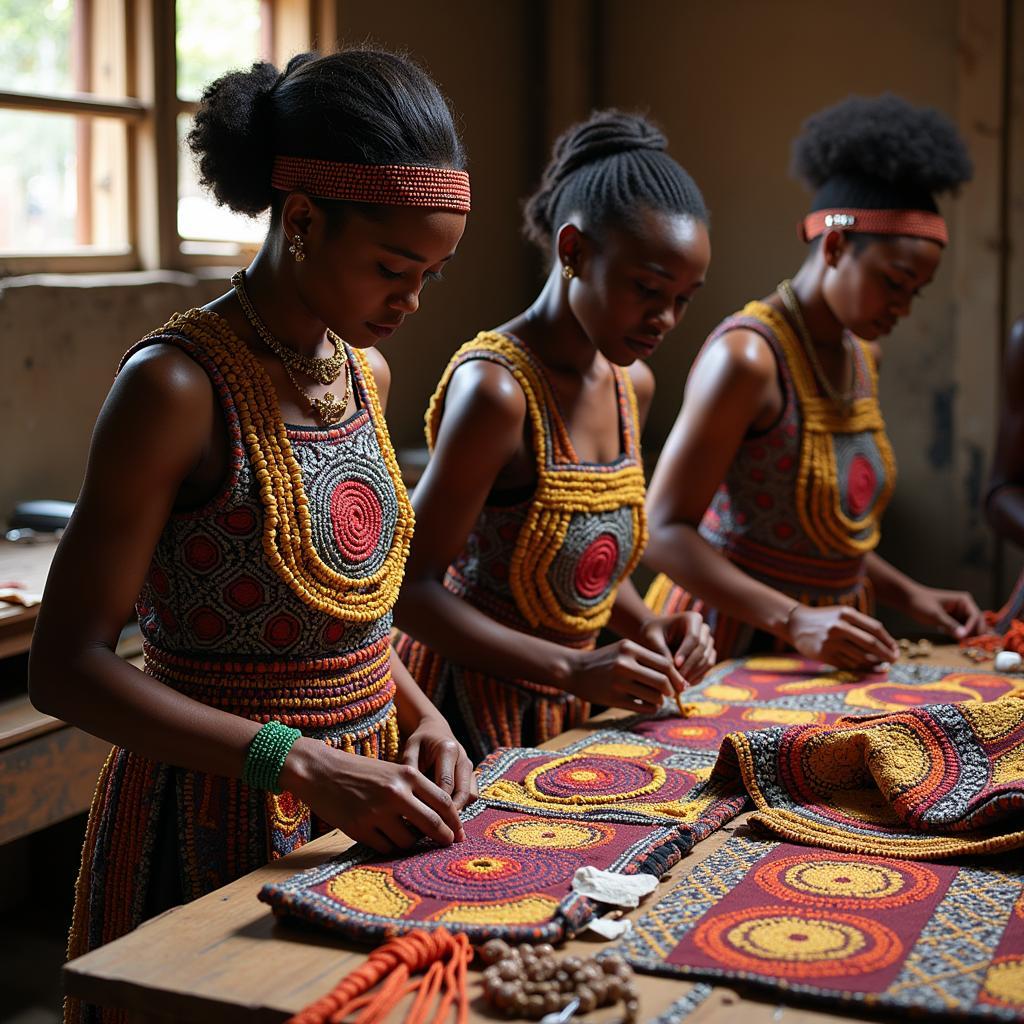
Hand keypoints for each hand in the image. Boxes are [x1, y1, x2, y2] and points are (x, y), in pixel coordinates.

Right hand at [280, 737, 463, 854]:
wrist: (321, 770)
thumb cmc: (362, 771)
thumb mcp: (393, 771)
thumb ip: (416, 791)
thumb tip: (441, 820)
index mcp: (407, 775)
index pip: (443, 802)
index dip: (455, 821)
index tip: (458, 832)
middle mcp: (395, 793)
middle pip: (432, 824)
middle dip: (443, 838)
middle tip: (447, 844)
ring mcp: (376, 812)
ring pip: (408, 841)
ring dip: (411, 843)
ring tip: (406, 836)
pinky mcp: (359, 828)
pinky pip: (385, 848)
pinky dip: (389, 847)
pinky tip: (385, 838)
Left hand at [402, 712, 476, 816]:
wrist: (436, 729)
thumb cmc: (420, 741)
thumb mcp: (410, 748)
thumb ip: (410, 767)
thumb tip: (408, 795)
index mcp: (448, 749)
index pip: (446, 784)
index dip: (437, 805)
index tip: (424, 821)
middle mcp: (464, 758)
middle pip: (462, 793)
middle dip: (450, 814)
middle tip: (435, 830)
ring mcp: (471, 767)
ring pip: (470, 796)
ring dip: (458, 810)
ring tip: (441, 825)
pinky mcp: (473, 774)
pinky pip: (473, 795)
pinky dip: (462, 806)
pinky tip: (446, 815)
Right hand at [564, 640, 681, 712]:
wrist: (573, 670)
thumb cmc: (604, 660)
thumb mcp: (623, 650)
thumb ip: (646, 659)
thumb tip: (675, 678)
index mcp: (629, 648)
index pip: (664, 663)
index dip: (676, 676)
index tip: (681, 683)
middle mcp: (624, 664)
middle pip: (662, 681)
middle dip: (672, 690)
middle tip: (672, 693)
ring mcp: (618, 682)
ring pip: (654, 696)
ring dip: (661, 700)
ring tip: (658, 699)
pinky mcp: (614, 699)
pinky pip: (643, 707)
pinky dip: (651, 708)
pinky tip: (648, 705)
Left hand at [639, 612, 715, 683]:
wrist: (655, 637)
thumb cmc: (652, 634)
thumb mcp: (653, 640)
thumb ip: (663, 653)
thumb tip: (675, 673)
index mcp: (692, 618)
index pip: (694, 637)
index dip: (686, 652)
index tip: (675, 665)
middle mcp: (704, 629)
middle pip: (702, 650)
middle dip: (690, 665)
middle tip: (677, 679)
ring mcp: (708, 643)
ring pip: (707, 660)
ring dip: (694, 674)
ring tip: (679, 684)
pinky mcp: (708, 656)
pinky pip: (707, 668)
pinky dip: (697, 677)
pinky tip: (684, 684)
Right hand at [786, 604, 899, 669]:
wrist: (796, 624)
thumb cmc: (826, 620)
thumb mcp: (842, 615)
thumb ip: (862, 626)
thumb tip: (887, 645)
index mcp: (846, 614)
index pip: (875, 628)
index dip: (889, 641)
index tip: (896, 649)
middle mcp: (839, 627)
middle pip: (871, 644)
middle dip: (886, 654)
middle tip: (894, 660)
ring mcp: (831, 641)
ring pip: (861, 656)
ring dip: (874, 664)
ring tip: (882, 666)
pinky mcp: (824, 654)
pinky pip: (848, 664)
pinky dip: (860, 668)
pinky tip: (866, 668)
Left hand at [905, 585, 984, 640]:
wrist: (906, 600)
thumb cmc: (920, 603)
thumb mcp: (935, 615)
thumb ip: (950, 625)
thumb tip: (963, 635)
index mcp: (964, 601)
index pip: (975, 617)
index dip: (972, 628)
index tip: (964, 638)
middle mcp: (964, 607)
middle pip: (976, 623)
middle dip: (973, 634)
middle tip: (970, 645)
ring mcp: (958, 614)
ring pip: (969, 629)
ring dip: (967, 637)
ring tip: (965, 646)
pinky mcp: (952, 621)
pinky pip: (960, 631)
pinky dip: (959, 637)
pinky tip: (957, 642)